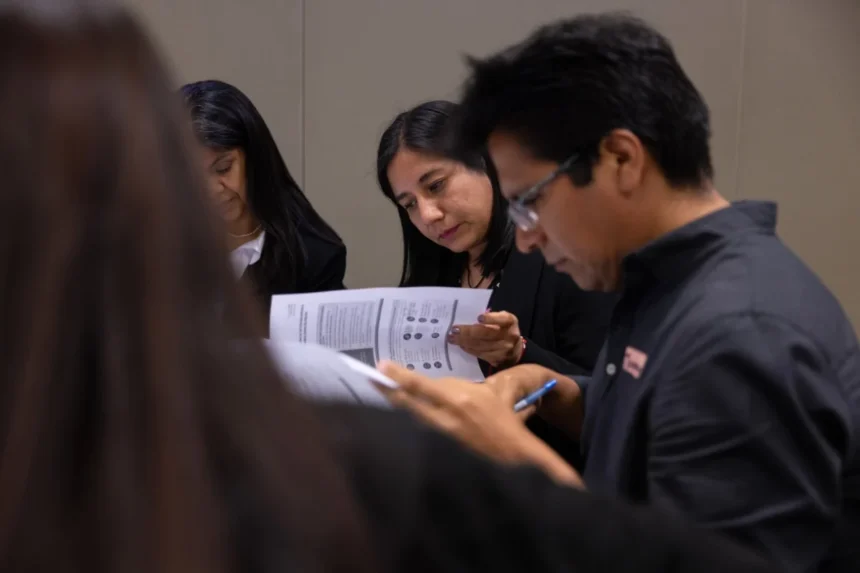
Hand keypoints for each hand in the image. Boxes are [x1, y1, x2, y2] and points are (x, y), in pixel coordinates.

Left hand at [377, 361, 583, 487]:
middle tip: (371, 379)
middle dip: (389, 390)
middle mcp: (449, 415)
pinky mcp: (444, 452)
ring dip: (396, 408)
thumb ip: (464, 390)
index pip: (423, 384)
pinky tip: (397, 425)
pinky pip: (421, 436)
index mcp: (461, 398)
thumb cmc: (506, 422)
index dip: (401, 376)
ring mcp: (444, 436)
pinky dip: (409, 428)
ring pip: (412, 418)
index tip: (383, 367)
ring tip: (380, 398)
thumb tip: (436, 386)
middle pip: (409, 401)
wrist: (518, 456)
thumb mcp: (492, 395)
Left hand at [448, 310, 523, 366]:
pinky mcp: (497, 360)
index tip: (478, 318)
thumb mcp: (502, 320)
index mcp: (510, 322)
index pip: (502, 319)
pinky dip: (468, 349)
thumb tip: (470, 317)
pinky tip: (461, 345)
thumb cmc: (504, 329)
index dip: (490, 319)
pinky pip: (480, 354)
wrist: (515, 350)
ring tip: (452, 338)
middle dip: (468, 332)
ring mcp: (504, 350)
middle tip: (454, 329)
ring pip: (480, 345)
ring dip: (464, 341)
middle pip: (487, 334)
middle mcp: (509, 336)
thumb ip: (491, 317)